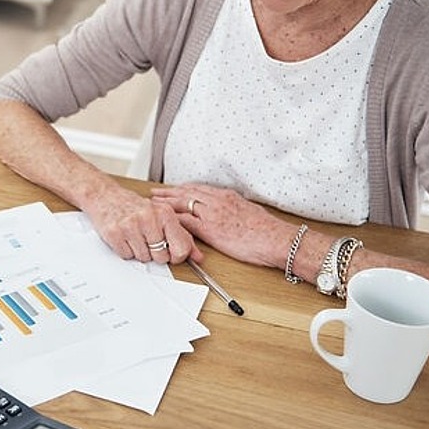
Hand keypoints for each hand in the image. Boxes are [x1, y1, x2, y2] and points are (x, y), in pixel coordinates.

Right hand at [83, 185, 198, 263]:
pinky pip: (126, 255)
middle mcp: (148, 218)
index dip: (176, 256)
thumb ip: (183, 236)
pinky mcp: (114, 233)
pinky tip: (125, 237)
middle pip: (161, 257)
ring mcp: (130, 226)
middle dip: (155, 253)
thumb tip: (198, 257)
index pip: (180, 248)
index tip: (171, 252)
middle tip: (147, 239)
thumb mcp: (162, 216)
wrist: (105, 195)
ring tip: (135, 235)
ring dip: (139, 251)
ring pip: (143, 258)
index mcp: (165, 213)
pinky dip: (126, 250)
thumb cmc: (135, 206)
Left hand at [151, 184, 294, 268]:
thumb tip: (231, 213)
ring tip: (152, 204)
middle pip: (186, 192)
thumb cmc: (267, 231)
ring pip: (182, 203)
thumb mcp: (249, 211)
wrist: (276, 239)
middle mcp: (217, 201)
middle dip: (168, 192)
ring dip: (165, 203)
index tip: (172, 189)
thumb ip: (235, 209)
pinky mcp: (210, 228)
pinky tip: (163, 220)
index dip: (182, 189)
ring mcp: (212, 213)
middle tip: (154, 192)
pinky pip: (185, 221)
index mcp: (227, 196)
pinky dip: (172, 220)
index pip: (198, 189)